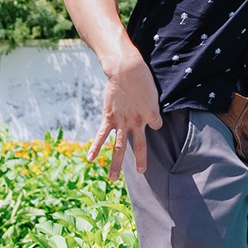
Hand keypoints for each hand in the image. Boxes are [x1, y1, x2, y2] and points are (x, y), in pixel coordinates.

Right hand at [91, 48, 160, 177]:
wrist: (126, 69)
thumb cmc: (141, 76)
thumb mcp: (152, 90)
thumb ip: (151, 103)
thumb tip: (151, 109)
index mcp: (152, 114)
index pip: (157, 125)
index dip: (154, 121)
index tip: (152, 118)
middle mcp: (138, 122)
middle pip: (139, 145)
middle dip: (140, 160)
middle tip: (141, 171)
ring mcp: (123, 121)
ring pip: (119, 146)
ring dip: (116, 163)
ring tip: (113, 178)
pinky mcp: (109, 117)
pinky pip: (102, 135)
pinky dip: (96, 147)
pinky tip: (90, 159)